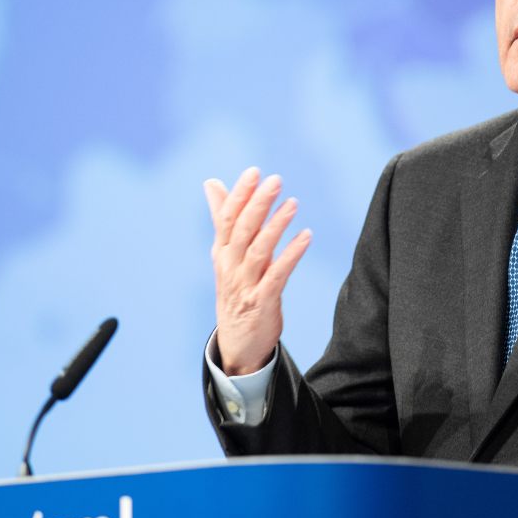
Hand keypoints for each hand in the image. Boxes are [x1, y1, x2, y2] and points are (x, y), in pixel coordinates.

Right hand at [204, 167, 311, 374]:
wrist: (237, 344)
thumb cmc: (235, 291)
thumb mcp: (225, 254)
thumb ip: (222, 218)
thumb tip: (211, 183)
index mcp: (221, 253)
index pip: (227, 219)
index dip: (239, 195)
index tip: (253, 172)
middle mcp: (230, 267)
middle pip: (242, 231)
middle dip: (258, 204)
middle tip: (275, 180)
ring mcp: (245, 285)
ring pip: (258, 250)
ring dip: (276, 225)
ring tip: (293, 203)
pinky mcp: (262, 302)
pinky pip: (277, 274)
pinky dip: (291, 254)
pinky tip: (305, 236)